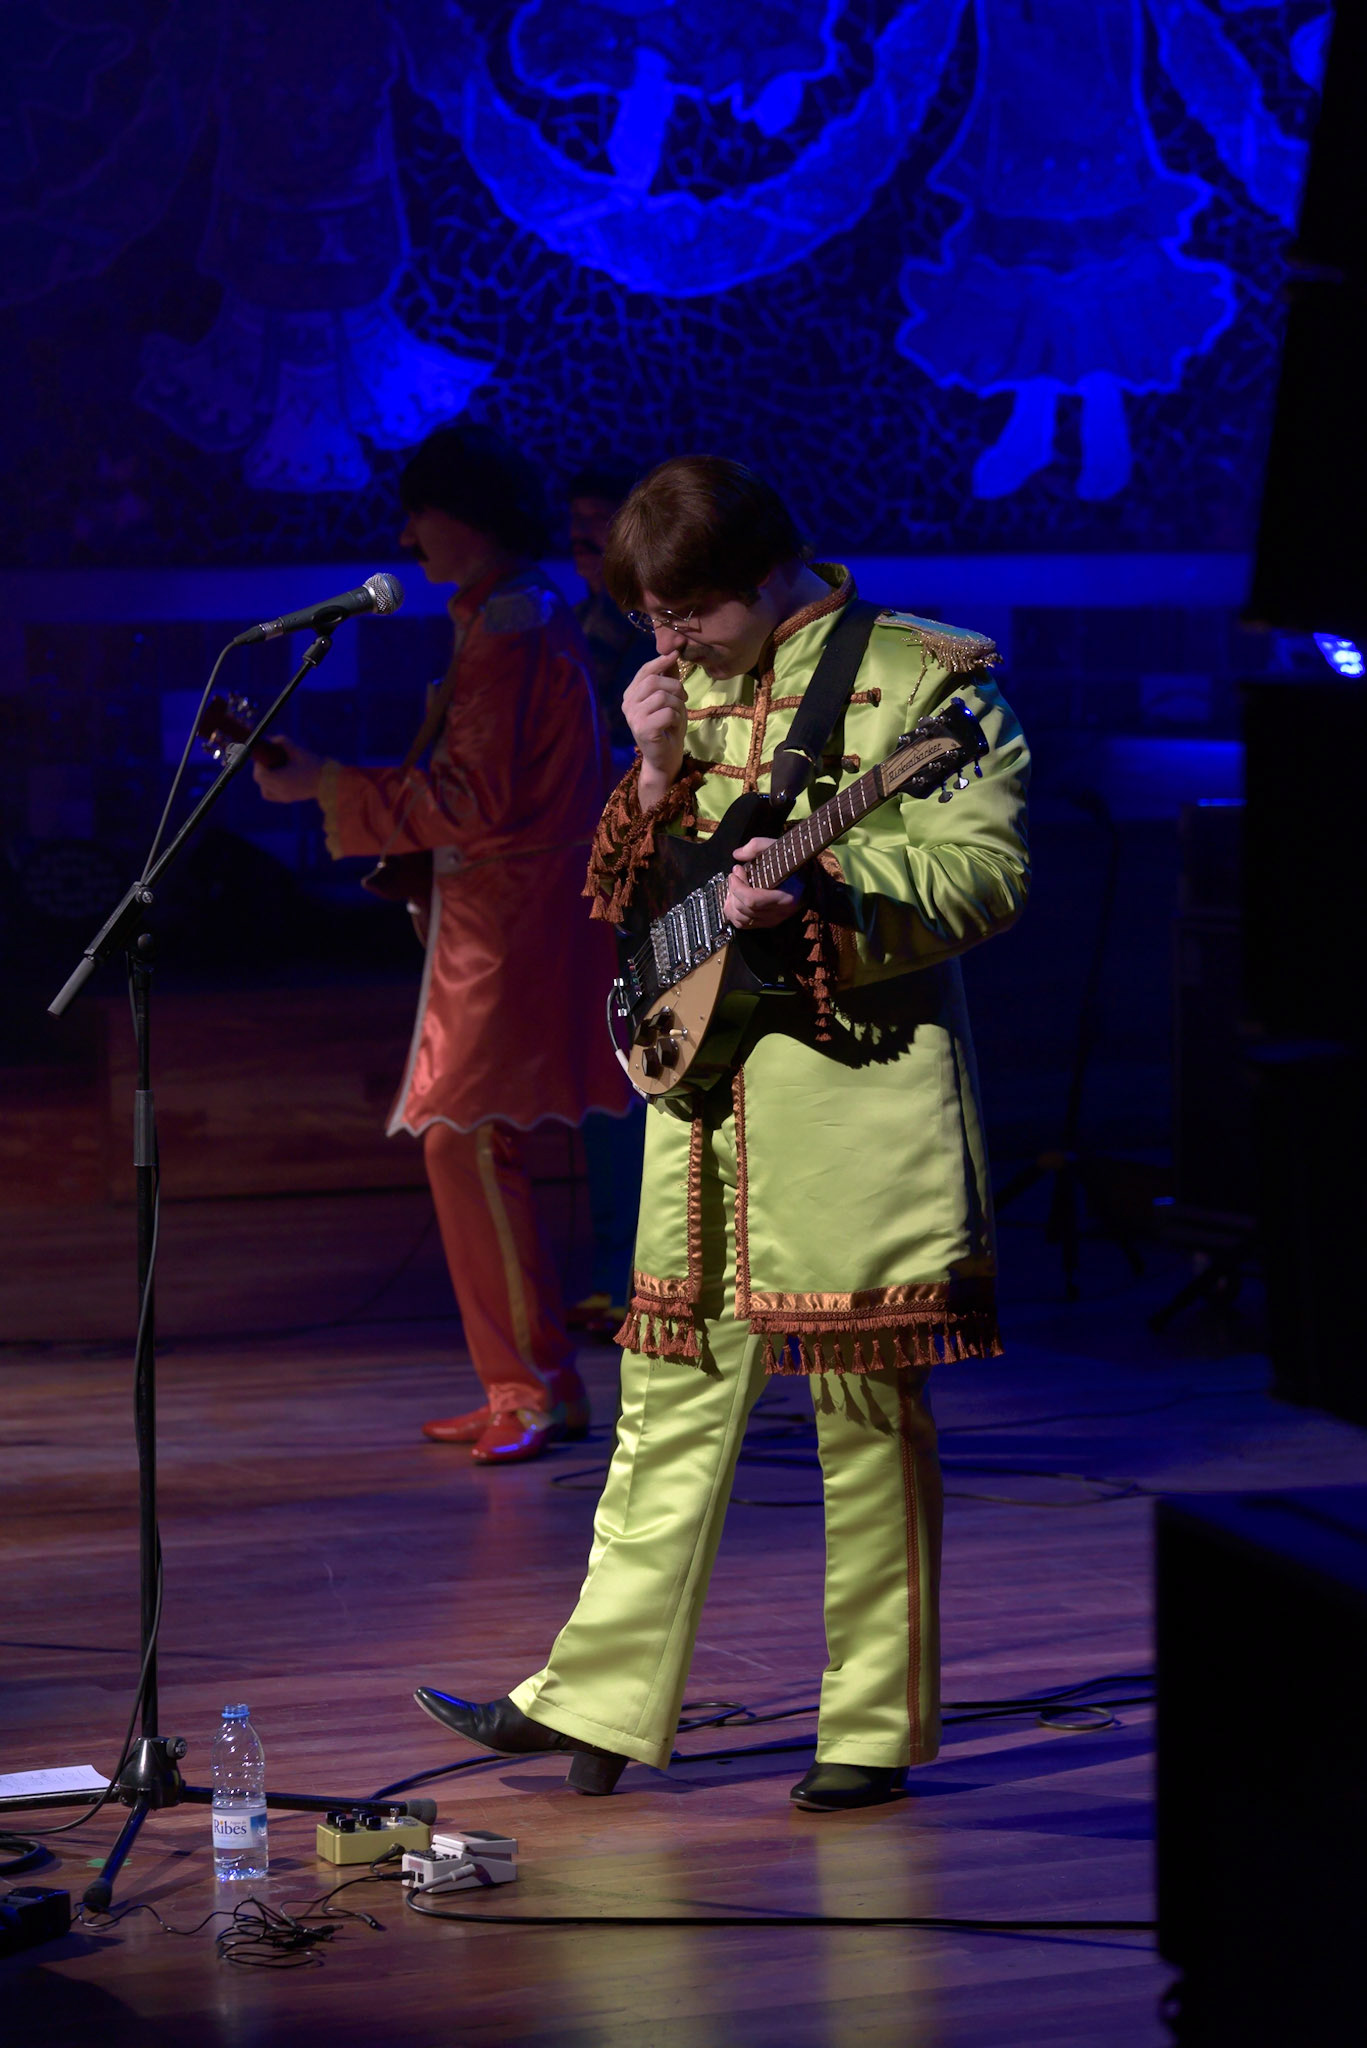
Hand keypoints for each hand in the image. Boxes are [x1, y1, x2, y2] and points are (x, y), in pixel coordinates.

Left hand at [253, 735, 323, 803]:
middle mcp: (280, 792)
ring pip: (264, 788)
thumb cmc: (315, 765)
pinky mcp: (288, 799)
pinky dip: (270, 786)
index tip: (267, 754)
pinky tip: (280, 777)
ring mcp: (284, 797)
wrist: (331, 782)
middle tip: (270, 758)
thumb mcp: (297, 750)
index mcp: (281, 781)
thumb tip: (271, 739)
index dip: (259, 763)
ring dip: (265, 777)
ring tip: (277, 768)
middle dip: (261, 768)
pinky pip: (272, 794)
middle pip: (260, 781)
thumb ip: (282, 742)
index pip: (259, 774)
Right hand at [623, 653, 687, 809]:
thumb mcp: (670, 700)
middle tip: (683, 697)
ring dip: (677, 704)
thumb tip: (672, 654)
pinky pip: (667, 713)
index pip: (645, 671)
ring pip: (662, 696)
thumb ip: (668, 679)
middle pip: (653, 681)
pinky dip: (676, 718)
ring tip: (678, 714)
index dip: (661, 661)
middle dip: (675, 686)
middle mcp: (627, 704)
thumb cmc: (667, 728)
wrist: (664, 758)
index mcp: (631, 695)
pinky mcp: (642, 729)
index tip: (676, 654)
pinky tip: (673, 726)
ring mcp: (633, 717)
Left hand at [724, 837, 803, 929]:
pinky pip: (743, 925)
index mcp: (785, 896)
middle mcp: (779, 913)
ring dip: (731, 903)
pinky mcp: (767, 923)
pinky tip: (734, 899)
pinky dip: (733, 913)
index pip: (753, 900)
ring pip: (741, 919)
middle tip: (734, 875)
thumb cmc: (792, 862)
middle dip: (733, 890)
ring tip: (733, 887)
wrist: (807, 877)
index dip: (738, 887)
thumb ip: (757, 847)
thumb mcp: (777, 847)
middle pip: (744, 909)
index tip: (736, 871)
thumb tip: (737, 855)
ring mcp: (773, 920)